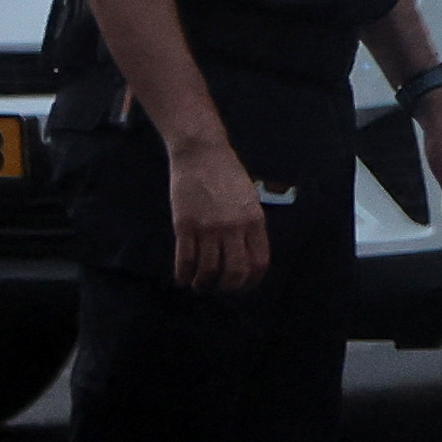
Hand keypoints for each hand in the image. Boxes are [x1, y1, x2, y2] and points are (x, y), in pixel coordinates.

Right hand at [166, 138, 268, 293]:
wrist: (202, 154)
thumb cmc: (228, 174)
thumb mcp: (249, 199)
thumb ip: (250, 225)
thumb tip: (248, 252)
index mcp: (254, 220)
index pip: (259, 261)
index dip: (251, 280)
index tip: (242, 286)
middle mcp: (234, 227)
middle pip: (235, 271)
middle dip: (227, 286)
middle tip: (219, 288)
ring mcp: (209, 228)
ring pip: (208, 269)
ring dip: (203, 284)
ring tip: (199, 285)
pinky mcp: (185, 226)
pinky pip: (185, 260)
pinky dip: (184, 274)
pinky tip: (183, 278)